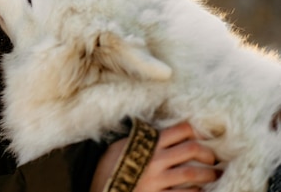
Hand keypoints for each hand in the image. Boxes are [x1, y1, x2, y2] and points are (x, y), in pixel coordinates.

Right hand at [91, 122, 219, 191]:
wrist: (101, 188)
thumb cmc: (111, 165)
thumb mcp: (123, 145)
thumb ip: (143, 139)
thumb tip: (163, 133)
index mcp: (148, 142)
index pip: (181, 130)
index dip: (197, 132)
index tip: (201, 139)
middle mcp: (155, 158)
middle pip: (193, 149)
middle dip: (208, 154)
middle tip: (213, 159)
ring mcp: (157, 179)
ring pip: (194, 172)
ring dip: (209, 174)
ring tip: (214, 175)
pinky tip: (199, 191)